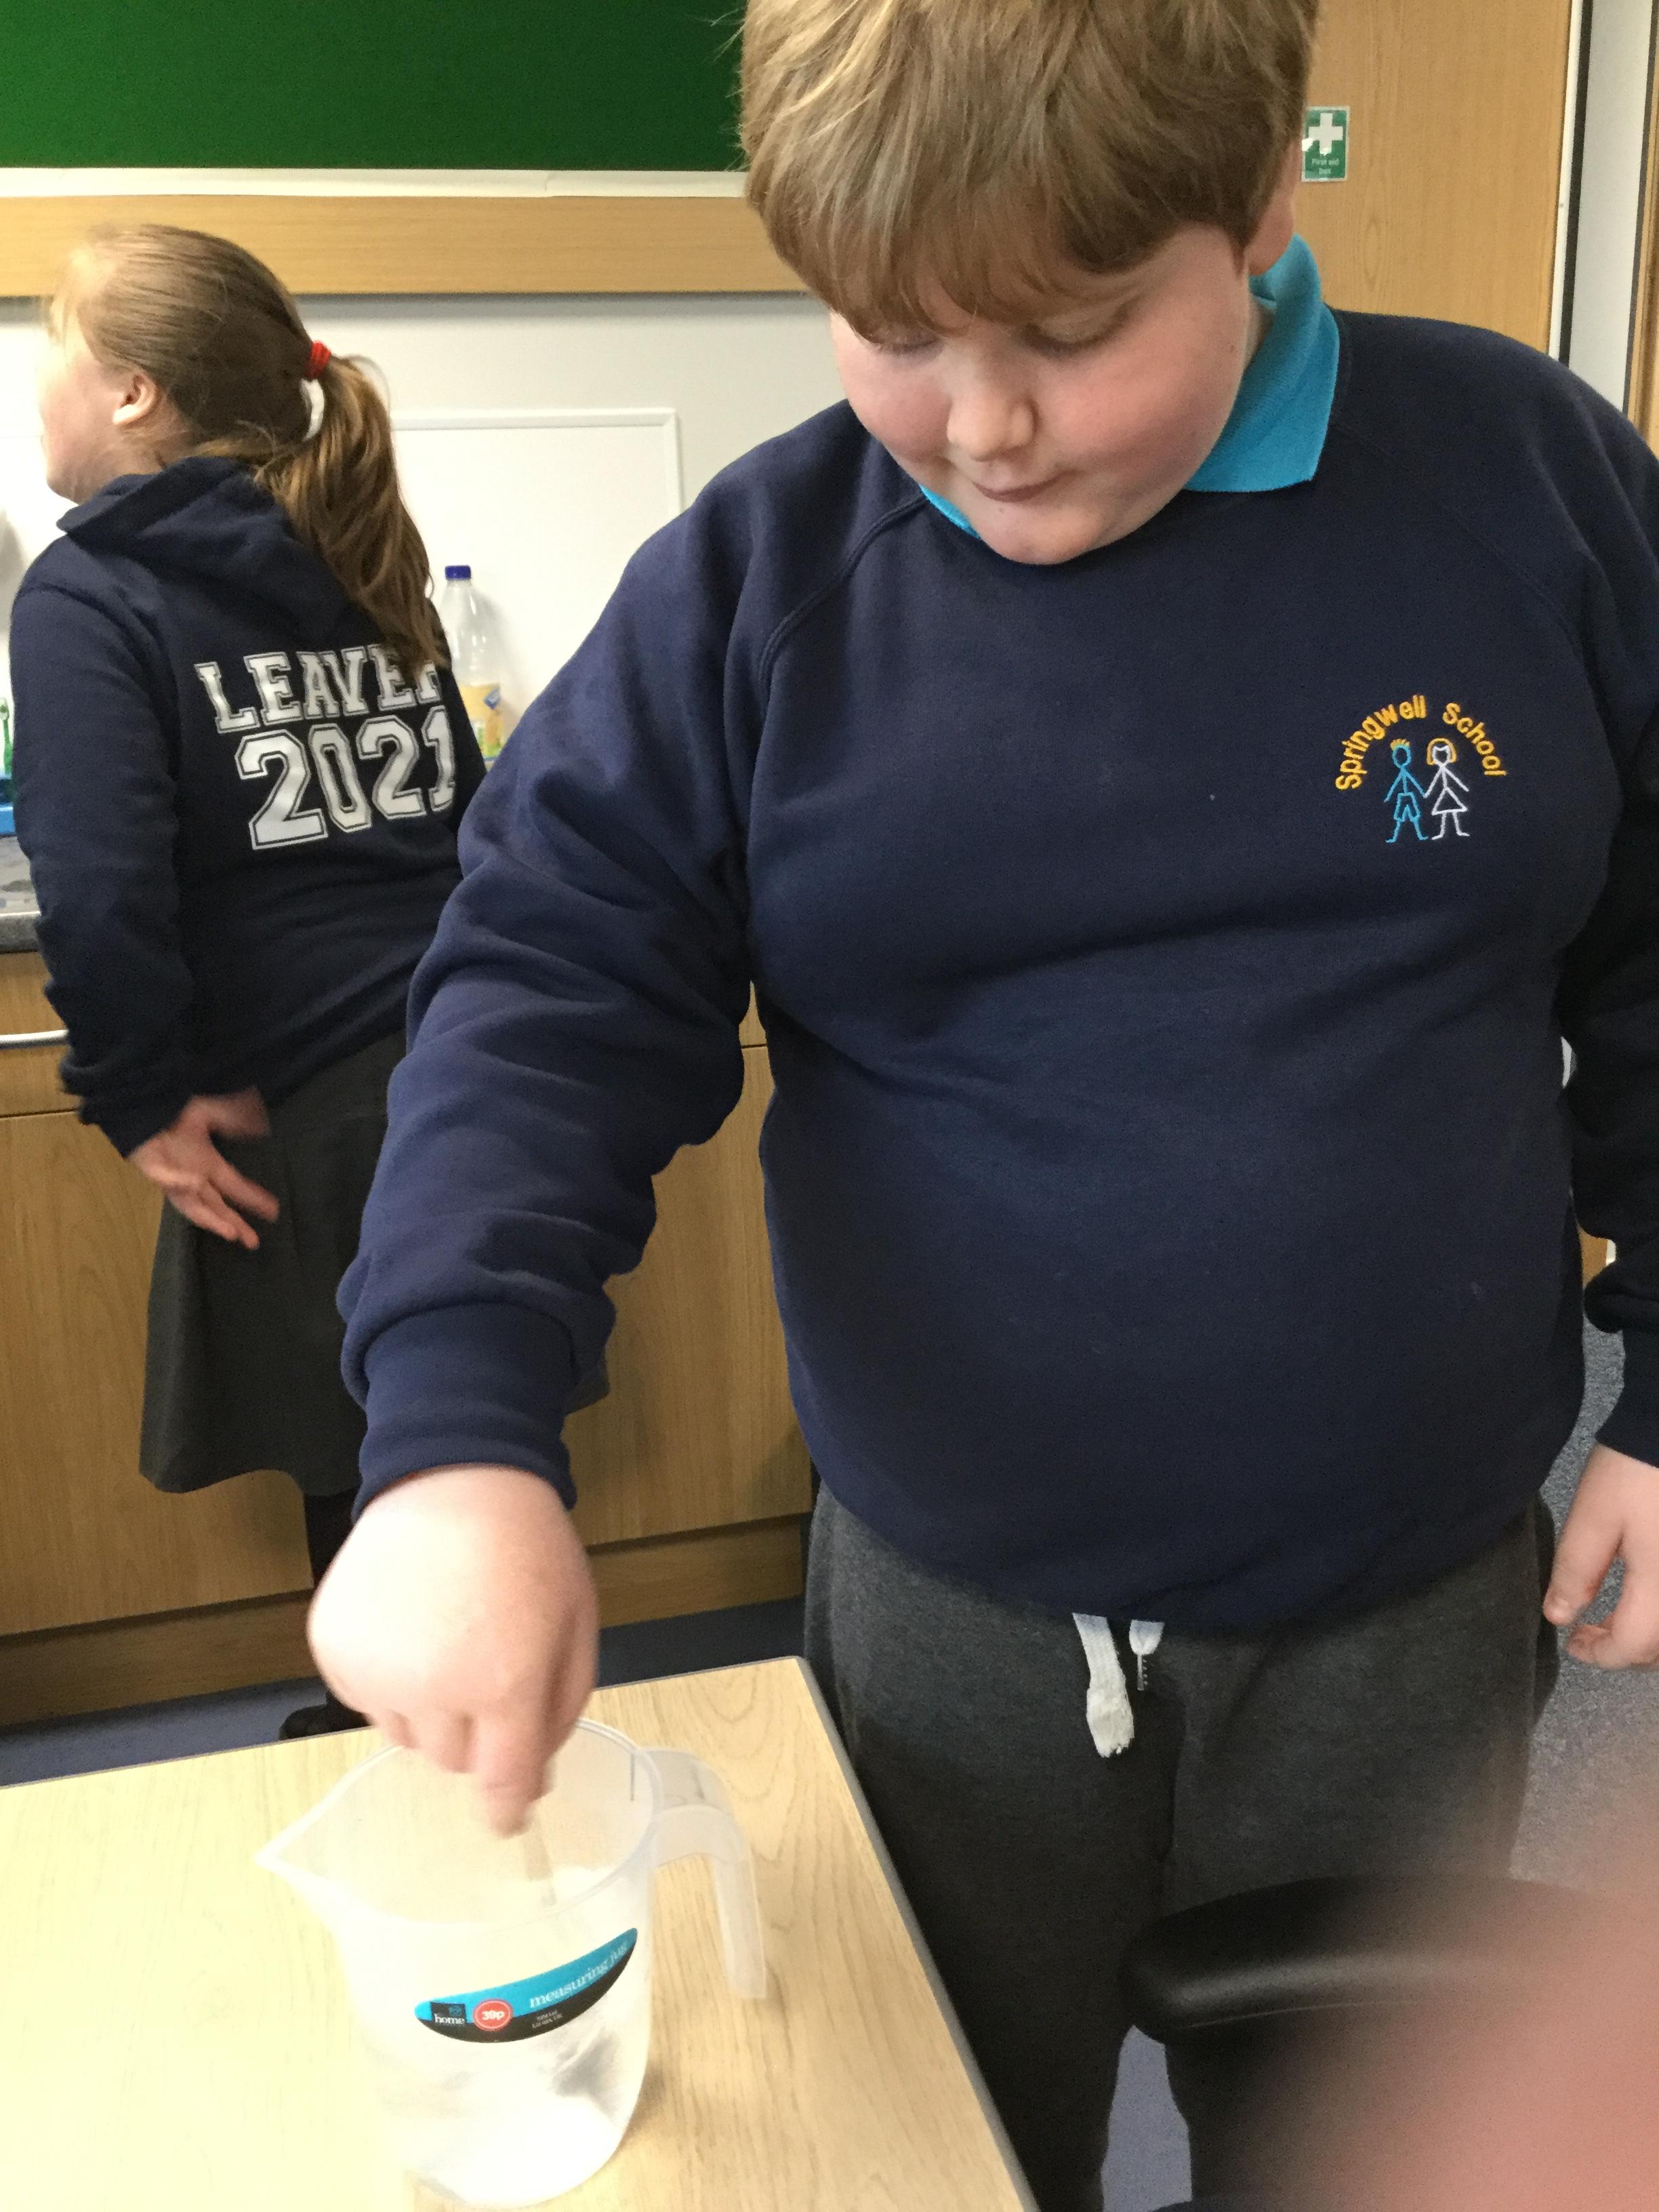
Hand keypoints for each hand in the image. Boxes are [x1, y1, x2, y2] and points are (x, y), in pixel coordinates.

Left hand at [129, 1089, 278, 1249]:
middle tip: (253, 1242)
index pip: (234, 1187)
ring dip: (209, 1218)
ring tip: (229, 1232)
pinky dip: (179, 1182)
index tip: (273, 1212)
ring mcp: (172, 1176)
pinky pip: (166, 1178)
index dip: (253, 1199)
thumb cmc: (172, 1112)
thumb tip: (260, 1126)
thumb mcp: (208, 1113)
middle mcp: (193, 1176)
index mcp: (207, 1164)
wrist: (141, 1106)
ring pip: (192, 1204)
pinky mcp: (152, 1167)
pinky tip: (195, 1183)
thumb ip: (233, 1119)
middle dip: (235, 1223)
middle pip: (216, 1206)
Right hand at [307, 1465, 598, 1833]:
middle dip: (477, 1733)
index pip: (500, 1784)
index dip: (505, 1810)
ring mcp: (375, 1670)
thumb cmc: (527, 1549)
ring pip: (407, 1737)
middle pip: (454, 1762)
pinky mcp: (335, 1650)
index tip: (506, 1821)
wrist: (456, 1476)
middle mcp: (433, 1688)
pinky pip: (365, 1700)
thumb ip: (559, 1713)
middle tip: (488, 1671)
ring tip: (447, 1641)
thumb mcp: (576, 1628)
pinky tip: (410, 1627)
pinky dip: (388, 1681)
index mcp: (503, 1683)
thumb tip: (529, 1783)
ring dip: (430, 1710)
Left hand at [1543, 1441, 1658, 1667]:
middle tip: (1588, 1633)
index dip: (1599, 1654)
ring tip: (1614, 1619)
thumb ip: (1575, 1572)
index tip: (1572, 1643)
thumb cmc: (1635, 1472)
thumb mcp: (1593, 1519)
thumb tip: (1559, 1616)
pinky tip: (1644, 1597)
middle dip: (1626, 1650)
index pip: (1633, 1646)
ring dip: (1648, 1636)